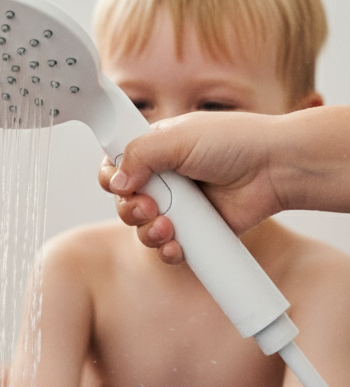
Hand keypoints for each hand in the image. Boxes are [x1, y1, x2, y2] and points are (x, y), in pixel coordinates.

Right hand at [98, 112, 283, 264]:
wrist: (274, 168)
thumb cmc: (234, 142)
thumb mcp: (179, 137)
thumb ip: (139, 154)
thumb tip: (116, 181)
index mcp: (156, 151)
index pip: (117, 166)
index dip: (111, 178)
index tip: (116, 184)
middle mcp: (164, 179)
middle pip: (124, 201)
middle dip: (129, 208)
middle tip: (148, 206)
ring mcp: (179, 207)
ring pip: (142, 228)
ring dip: (147, 231)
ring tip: (167, 226)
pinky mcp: (194, 232)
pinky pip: (167, 247)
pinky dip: (167, 249)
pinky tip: (176, 244)